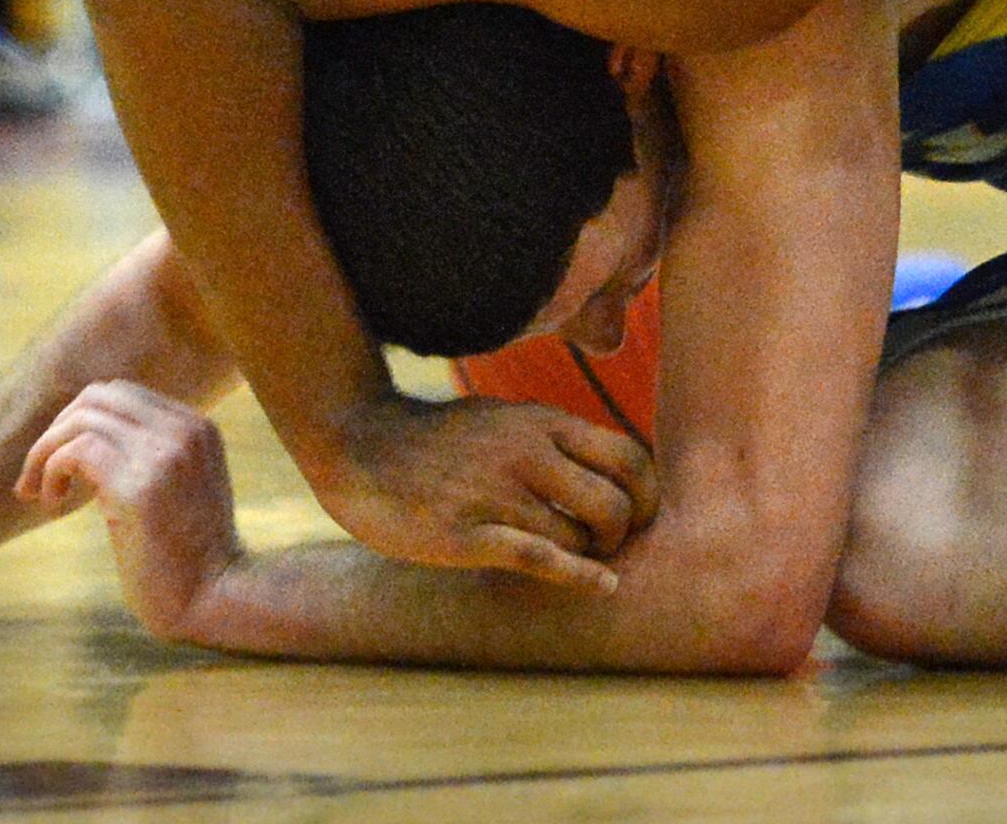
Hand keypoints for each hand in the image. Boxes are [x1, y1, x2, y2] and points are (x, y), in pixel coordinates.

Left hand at [20, 383, 243, 640]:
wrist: (214, 598)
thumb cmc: (189, 556)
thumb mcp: (179, 488)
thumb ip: (153, 456)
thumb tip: (89, 442)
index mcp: (198, 428)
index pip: (123, 395)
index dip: (81, 421)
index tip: (61, 460)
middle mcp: (184, 431)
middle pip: (98, 397)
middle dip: (58, 429)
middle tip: (39, 473)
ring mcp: (163, 455)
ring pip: (82, 420)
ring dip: (46, 452)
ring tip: (40, 491)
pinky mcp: (138, 487)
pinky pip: (76, 452)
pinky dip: (51, 472)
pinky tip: (53, 502)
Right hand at [308, 392, 656, 596]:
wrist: (359, 444)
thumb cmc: (438, 441)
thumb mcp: (505, 419)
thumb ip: (554, 441)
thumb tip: (608, 472)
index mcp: (541, 422)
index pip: (628, 456)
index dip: (647, 496)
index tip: (639, 517)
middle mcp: (526, 453)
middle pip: (615, 502)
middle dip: (624, 534)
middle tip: (608, 546)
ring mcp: (496, 493)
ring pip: (580, 535)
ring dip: (590, 557)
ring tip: (579, 560)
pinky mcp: (466, 534)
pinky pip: (540, 557)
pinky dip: (579, 576)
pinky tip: (600, 586)